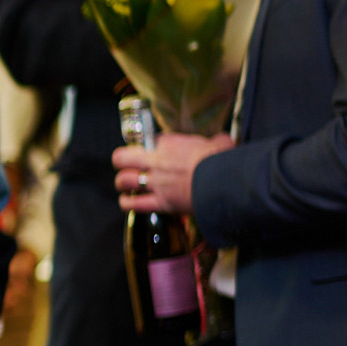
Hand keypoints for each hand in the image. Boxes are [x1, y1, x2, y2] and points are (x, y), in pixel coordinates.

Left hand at [112, 132, 230, 214]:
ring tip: (125, 185)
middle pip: (123, 157)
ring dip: (122, 183)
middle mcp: (157, 162)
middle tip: (125, 165)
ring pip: (124, 180)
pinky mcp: (161, 203)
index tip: (154, 151)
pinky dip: (128, 204)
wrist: (225, 181)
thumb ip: (216, 142)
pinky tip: (127, 203)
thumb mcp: (220, 144)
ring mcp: (157, 183)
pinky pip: (135, 204)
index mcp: (169, 144)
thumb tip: (223, 141)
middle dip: (121, 161)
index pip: (149, 141)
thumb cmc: (223, 161)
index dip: (149, 146)